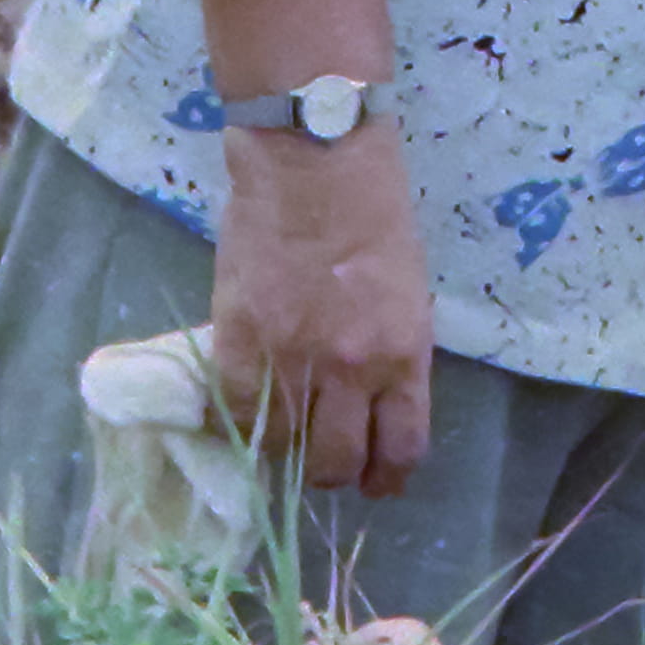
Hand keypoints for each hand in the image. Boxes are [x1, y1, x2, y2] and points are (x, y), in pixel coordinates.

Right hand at [207, 116, 434, 496]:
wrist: (313, 163)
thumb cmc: (373, 216)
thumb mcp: (406, 294)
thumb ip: (391, 357)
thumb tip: (369, 408)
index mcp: (402, 354)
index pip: (400, 448)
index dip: (386, 476)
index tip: (376, 482)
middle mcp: (349, 370)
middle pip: (337, 463)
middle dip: (334, 471)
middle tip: (325, 457)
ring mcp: (289, 360)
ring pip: (283, 448)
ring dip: (286, 445)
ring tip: (285, 424)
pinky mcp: (238, 345)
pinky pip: (238, 413)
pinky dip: (243, 417)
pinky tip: (250, 403)